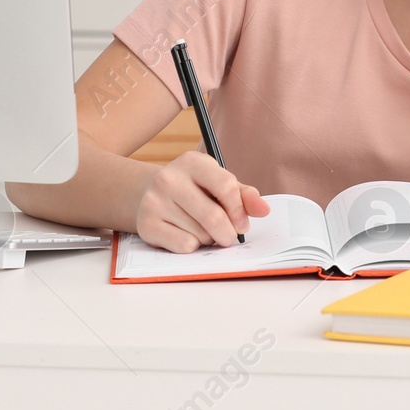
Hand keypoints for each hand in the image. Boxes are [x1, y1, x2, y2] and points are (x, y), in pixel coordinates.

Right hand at [133, 150, 270, 252]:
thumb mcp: (216, 183)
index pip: (226, 186)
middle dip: (228, 233)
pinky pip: (184, 245)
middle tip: (230, 237)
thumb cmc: (192, 189)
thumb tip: (264, 209)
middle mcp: (169, 178)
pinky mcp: (146, 224)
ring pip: (200, 234)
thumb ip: (243, 194)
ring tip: (202, 229)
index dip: (239, 210)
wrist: (148, 193)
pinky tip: (186, 234)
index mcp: (192, 162)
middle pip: (214, 216)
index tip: (242, 223)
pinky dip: (193, 247)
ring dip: (209, 239)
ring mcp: (154, 201)